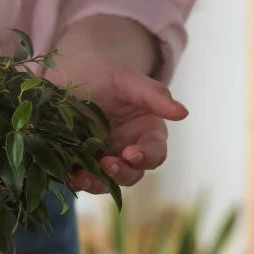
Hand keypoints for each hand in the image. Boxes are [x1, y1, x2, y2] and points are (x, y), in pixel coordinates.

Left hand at [46, 16, 187, 191]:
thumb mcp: (127, 80)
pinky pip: (82, 177)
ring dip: (97, 183)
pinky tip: (69, 176)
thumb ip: (154, 96)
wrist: (69, 71)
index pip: (154, 153)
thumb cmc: (105, 73)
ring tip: (82, 178)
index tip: (132, 153)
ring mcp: (103, 158)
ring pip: (106, 181)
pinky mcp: (80, 162)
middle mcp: (127, 150)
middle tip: (107, 164)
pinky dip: (77, 180)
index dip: (146, 156)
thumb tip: (184, 113)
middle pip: (132, 173)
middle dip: (121, 173)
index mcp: (146, 132)